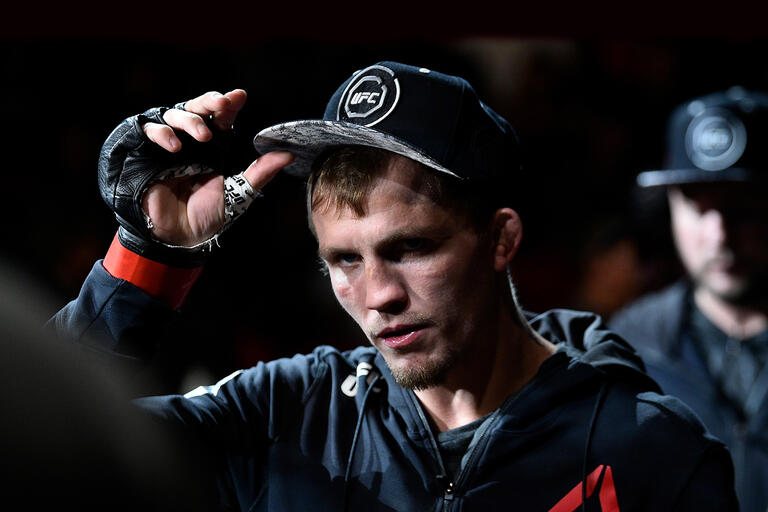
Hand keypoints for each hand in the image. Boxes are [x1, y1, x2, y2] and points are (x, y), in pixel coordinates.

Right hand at [140, 90, 293, 246]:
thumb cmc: (207, 217)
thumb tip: (289, 154)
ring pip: (174, 114)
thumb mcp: (238, 193)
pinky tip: (176, 146)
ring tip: (204, 136)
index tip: (240, 96)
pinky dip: (162, 133)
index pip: (221, 118)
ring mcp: (168, 145)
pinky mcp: (146, 153)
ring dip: (191, 120)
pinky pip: (149, 130)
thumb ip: (260, 173)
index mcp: (212, 148)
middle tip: (224, 103)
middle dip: (211, 101)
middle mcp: (190, 142)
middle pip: (198, 108)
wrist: (179, 238)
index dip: (229, 105)